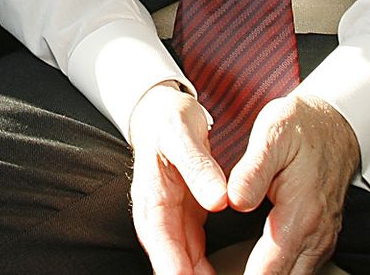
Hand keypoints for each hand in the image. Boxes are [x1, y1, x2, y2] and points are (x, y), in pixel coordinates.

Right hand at [128, 82, 227, 274]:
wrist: (162, 111)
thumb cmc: (169, 120)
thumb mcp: (183, 134)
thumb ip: (198, 167)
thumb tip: (218, 200)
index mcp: (152, 193)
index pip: (159, 237)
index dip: (171, 262)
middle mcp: (158, 212)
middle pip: (169, 257)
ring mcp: (171, 217)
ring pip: (182, 259)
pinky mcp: (185, 218)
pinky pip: (194, 251)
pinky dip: (203, 269)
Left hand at [227, 94, 358, 274]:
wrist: (335, 123)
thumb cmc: (302, 128)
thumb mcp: (272, 136)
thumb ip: (252, 172)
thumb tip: (234, 201)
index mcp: (301, 214)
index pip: (269, 269)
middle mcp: (316, 234)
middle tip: (221, 274)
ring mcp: (322, 239)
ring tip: (232, 272)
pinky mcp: (321, 237)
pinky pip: (301, 268)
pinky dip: (280, 272)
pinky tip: (255, 268)